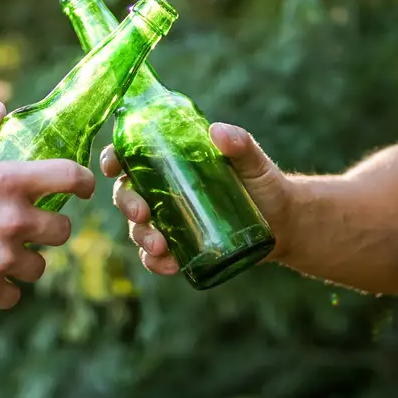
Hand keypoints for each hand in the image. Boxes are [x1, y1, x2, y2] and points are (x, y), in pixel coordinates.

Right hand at [0, 102, 95, 310]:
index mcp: (8, 182)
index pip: (70, 177)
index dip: (85, 182)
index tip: (85, 188)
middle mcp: (13, 220)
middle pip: (64, 230)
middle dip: (50, 230)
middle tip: (31, 229)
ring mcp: (4, 257)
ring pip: (40, 265)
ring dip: (26, 262)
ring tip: (1, 254)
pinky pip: (15, 294)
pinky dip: (3, 289)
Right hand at [100, 122, 287, 274]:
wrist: (285, 223)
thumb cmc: (265, 183)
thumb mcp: (254, 162)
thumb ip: (241, 145)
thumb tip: (218, 131)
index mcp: (171, 162)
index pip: (131, 155)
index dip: (114, 158)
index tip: (113, 167)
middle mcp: (163, 190)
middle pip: (127, 194)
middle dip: (127, 204)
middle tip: (142, 214)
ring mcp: (170, 220)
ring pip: (139, 228)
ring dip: (141, 237)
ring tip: (160, 248)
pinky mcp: (181, 246)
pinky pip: (157, 256)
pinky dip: (155, 262)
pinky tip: (167, 265)